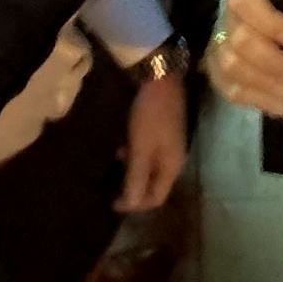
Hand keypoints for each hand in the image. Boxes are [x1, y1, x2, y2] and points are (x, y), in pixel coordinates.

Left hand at [116, 72, 185, 212]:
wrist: (159, 76)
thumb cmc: (150, 116)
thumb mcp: (141, 148)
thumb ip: (136, 177)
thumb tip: (130, 206)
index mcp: (172, 167)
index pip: (156, 198)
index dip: (135, 204)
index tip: (112, 201)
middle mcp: (173, 159)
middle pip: (153, 184)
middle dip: (132, 188)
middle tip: (109, 187)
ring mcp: (168, 144)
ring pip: (148, 168)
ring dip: (130, 170)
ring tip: (111, 166)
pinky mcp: (161, 131)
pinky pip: (146, 152)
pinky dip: (133, 155)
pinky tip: (119, 146)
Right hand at [205, 0, 282, 116]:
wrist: (256, 25)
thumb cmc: (281, 9)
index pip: (244, 2)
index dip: (267, 21)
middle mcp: (224, 19)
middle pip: (240, 41)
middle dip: (271, 61)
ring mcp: (217, 47)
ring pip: (232, 68)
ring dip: (265, 84)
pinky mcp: (217, 73)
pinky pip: (231, 90)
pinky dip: (258, 100)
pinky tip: (280, 107)